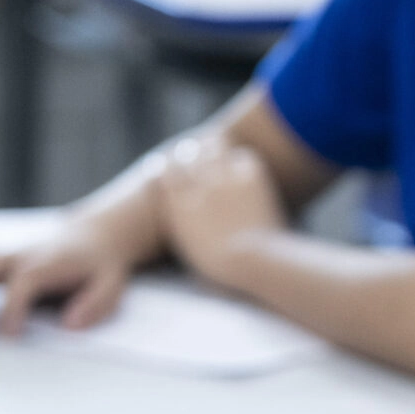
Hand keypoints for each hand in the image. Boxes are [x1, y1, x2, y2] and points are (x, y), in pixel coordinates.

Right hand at [0, 226, 135, 335]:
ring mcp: (1, 256)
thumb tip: (69, 325)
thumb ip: (96, 304)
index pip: (23, 283)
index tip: (8, 336)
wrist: (92, 238)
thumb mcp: (113, 286)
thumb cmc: (99, 269)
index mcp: (48, 266)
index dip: (12, 309)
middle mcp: (19, 257)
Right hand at [156, 141, 287, 287]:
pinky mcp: (249, 177)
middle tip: (196, 150)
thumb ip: (187, 233)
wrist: (250, 261)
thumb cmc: (222, 269)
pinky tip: (245, 161)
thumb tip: (190, 230)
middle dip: (191, 152)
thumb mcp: (192, 253)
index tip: (170, 164)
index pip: (163, 172)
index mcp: (177, 207)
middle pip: (188, 155)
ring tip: (218, 144)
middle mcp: (196, 187)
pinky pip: (244, 156)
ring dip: (215, 147)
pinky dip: (243, 158)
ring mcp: (223, 178)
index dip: (168, 166)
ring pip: (214, 148)